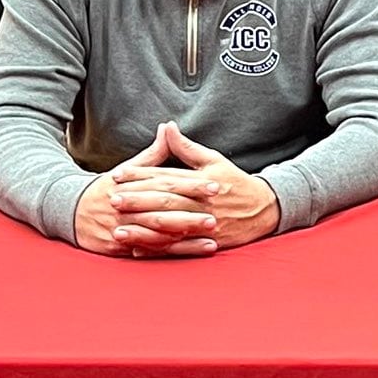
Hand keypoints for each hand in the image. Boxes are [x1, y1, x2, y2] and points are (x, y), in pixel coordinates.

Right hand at [74, 128, 217, 256]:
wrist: (68, 211)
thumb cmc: (106, 188)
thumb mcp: (128, 169)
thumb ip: (153, 153)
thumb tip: (169, 128)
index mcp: (131, 185)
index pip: (166, 183)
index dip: (191, 185)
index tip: (215, 186)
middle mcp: (125, 207)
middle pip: (162, 209)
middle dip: (190, 214)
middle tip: (216, 216)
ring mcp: (120, 228)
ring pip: (157, 234)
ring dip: (185, 238)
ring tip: (211, 237)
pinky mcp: (117, 248)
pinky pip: (147, 251)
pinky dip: (170, 252)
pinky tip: (191, 250)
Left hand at [111, 122, 280, 250]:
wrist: (264, 209)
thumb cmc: (235, 182)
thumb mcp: (214, 160)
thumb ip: (187, 147)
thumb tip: (167, 127)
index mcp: (203, 180)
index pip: (167, 176)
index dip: (141, 175)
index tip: (118, 175)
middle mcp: (203, 202)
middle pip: (166, 201)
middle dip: (138, 200)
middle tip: (113, 199)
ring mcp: (206, 224)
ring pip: (170, 227)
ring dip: (144, 229)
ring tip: (119, 229)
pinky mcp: (208, 242)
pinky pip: (180, 247)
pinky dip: (159, 249)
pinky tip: (138, 250)